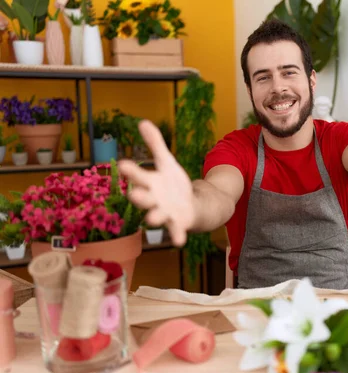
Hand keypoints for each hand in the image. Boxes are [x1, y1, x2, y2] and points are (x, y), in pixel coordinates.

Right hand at [118, 120, 194, 245]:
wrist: (190, 205)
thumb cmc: (173, 184)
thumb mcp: (166, 162)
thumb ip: (155, 144)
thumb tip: (142, 121)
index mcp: (150, 183)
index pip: (138, 176)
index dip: (131, 171)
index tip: (123, 165)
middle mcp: (154, 199)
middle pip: (144, 198)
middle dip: (139, 196)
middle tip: (134, 194)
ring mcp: (165, 212)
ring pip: (157, 215)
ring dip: (154, 218)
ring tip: (152, 220)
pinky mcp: (178, 223)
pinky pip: (176, 230)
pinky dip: (177, 235)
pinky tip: (180, 240)